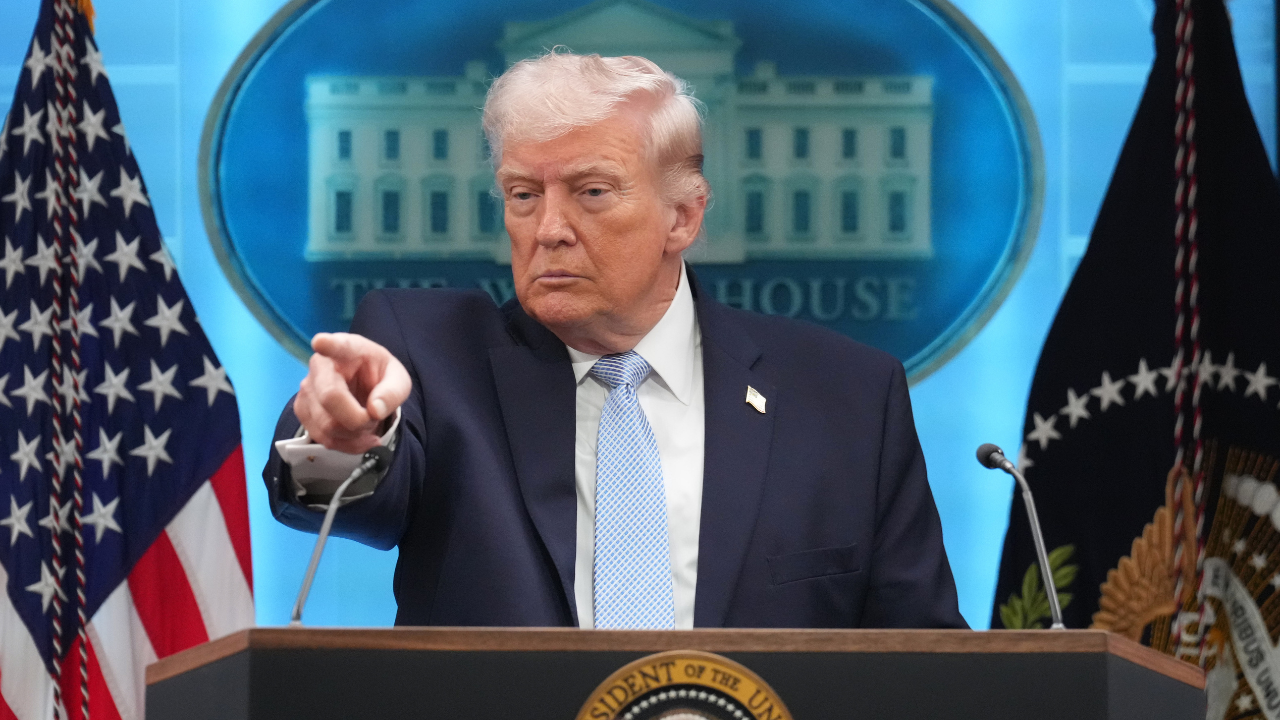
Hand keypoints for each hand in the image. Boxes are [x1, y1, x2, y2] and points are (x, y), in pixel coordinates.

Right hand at [294, 332, 410, 452]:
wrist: (364, 386)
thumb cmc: (379, 376)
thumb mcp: (398, 380)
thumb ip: (392, 392)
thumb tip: (375, 411)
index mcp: (347, 349)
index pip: (335, 345)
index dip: (328, 345)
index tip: (321, 342)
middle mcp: (320, 366)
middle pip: (330, 399)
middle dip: (358, 419)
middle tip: (374, 418)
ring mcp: (307, 390)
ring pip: (326, 425)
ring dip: (355, 435)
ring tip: (367, 424)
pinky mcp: (303, 411)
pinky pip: (323, 438)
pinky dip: (347, 445)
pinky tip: (360, 438)